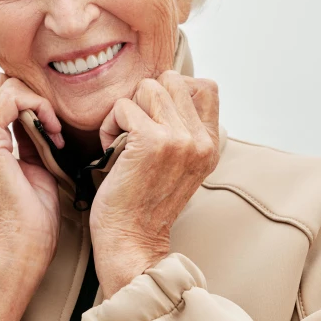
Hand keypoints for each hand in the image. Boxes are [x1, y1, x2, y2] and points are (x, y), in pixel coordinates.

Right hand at [0, 73, 64, 284]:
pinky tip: (51, 130)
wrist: (23, 244)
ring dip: (37, 100)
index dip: (30, 100)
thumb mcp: (35, 164)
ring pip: (4, 84)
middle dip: (33, 95)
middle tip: (53, 126)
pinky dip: (37, 105)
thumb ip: (30, 137)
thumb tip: (39, 116)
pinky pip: (11, 97)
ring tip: (53, 130)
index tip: (54, 129)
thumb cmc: (33, 215)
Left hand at [90, 71, 219, 297]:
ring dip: (126, 110)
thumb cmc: (145, 203)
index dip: (174, 91)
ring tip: (123, 140)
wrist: (132, 240)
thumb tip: (165, 90)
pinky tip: (112, 151)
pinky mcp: (150, 142)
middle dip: (146, 97)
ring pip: (147, 87)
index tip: (156, 116)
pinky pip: (122, 107)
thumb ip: (184, 131)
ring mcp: (178, 140)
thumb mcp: (182, 166)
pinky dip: (109, 125)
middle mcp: (199, 140)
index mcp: (210, 144)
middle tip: (136, 129)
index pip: (205, 87)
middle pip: (171, 80)